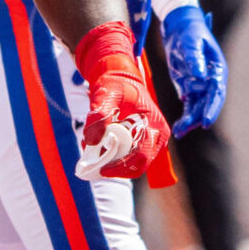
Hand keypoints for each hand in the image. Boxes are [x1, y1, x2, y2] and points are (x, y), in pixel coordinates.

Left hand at [72, 22, 169, 180]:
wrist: (120, 80)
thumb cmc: (117, 85)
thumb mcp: (106, 95)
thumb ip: (99, 115)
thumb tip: (91, 140)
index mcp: (155, 126)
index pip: (142, 156)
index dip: (122, 166)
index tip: (102, 169)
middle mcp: (157, 138)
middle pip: (137, 165)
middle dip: (114, 166)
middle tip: (93, 163)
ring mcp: (150, 143)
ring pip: (130, 164)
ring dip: (111, 162)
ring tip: (92, 150)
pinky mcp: (140, 145)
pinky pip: (126, 158)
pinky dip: (111, 157)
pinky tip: (97, 147)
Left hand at [160, 2, 227, 133]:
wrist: (180, 27)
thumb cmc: (189, 32)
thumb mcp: (191, 41)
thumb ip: (195, 58)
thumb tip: (200, 77)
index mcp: (217, 69)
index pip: (216, 92)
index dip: (212, 107)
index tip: (206, 120)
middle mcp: (211, 80)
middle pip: (207, 103)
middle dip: (198, 116)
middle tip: (187, 128)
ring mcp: (199, 85)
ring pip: (197, 107)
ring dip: (189, 120)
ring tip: (179, 131)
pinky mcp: (188, 87)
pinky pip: (188, 105)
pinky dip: (184, 115)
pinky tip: (178, 127)